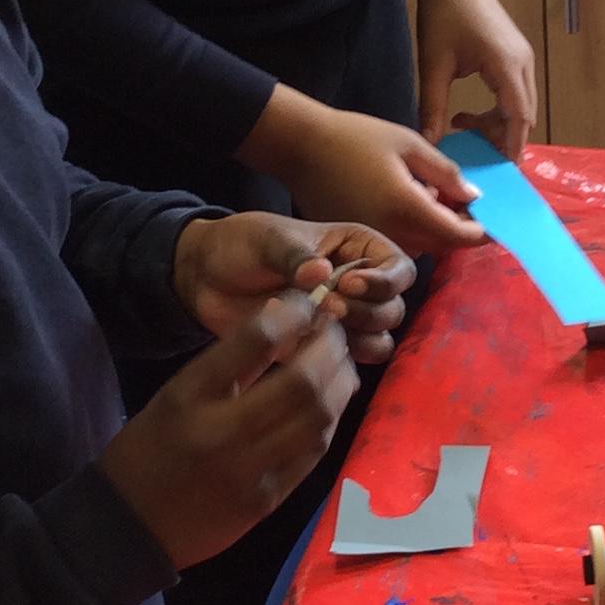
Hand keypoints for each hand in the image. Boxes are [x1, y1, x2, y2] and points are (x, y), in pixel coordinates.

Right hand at [100, 290, 358, 570]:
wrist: (129, 528)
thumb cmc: (149, 450)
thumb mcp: (176, 395)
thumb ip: (232, 362)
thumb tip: (284, 317)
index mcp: (190, 397)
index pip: (255, 339)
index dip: (293, 312)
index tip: (308, 304)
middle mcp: (222, 432)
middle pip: (301, 381)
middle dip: (329, 348)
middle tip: (335, 332)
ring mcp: (249, 471)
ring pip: (318, 418)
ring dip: (340, 383)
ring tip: (341, 364)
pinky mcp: (268, 501)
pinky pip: (314, 453)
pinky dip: (329, 421)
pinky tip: (331, 404)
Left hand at [173, 212, 415, 364]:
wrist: (206, 278)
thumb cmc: (242, 246)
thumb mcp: (267, 240)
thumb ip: (294, 256)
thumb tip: (321, 274)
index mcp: (356, 248)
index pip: (399, 267)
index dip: (383, 280)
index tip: (345, 283)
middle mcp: (359, 285)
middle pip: (394, 309)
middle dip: (368, 312)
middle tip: (328, 307)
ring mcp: (343, 320)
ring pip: (379, 340)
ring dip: (358, 338)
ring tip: (319, 328)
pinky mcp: (321, 349)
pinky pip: (350, 364)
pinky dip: (336, 361)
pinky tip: (306, 349)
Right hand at [238, 86, 483, 256]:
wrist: (302, 149)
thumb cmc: (356, 138)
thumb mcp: (409, 145)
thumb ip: (445, 173)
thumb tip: (475, 196)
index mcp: (409, 209)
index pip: (460, 236)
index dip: (483, 231)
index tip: (496, 221)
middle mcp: (394, 235)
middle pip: (443, 246)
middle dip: (460, 229)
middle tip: (466, 203)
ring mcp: (374, 243)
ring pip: (422, 248)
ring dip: (436, 231)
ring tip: (435, 197)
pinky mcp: (359, 243)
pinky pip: (398, 244)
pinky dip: (413, 231)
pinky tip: (408, 202)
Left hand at [411, 0, 536, 158]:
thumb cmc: (443, 15)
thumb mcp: (433, 64)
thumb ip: (431, 106)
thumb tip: (430, 144)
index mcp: (506, 65)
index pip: (519, 117)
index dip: (510, 146)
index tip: (498, 171)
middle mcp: (522, 63)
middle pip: (524, 115)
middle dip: (502, 139)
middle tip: (473, 156)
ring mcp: (522, 58)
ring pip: (520, 106)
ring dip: (497, 124)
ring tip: (462, 127)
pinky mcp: (516, 56)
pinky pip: (515, 94)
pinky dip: (498, 110)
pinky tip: (467, 113)